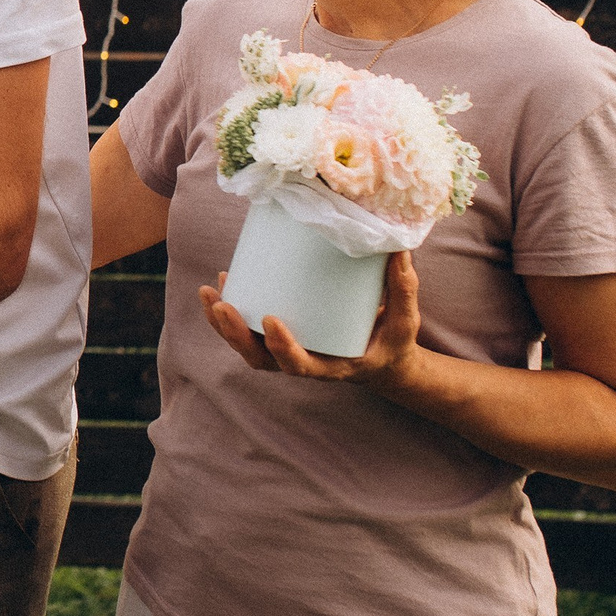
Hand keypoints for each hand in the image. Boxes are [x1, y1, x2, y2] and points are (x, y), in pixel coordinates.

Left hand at [200, 251, 426, 389]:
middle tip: (224, 304)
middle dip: (235, 334)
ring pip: (245, 347)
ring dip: (221, 324)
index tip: (270, 319)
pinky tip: (222, 283)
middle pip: (259, 359)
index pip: (299, 366)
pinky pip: (245, 331)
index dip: (281, 348)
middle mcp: (303, 363)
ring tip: (210, 292)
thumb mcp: (404, 322)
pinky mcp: (277, 340)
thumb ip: (403, 289)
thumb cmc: (392, 341)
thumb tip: (400, 248)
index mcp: (331, 367)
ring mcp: (286, 354)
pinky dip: (227, 312)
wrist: (381, 360)